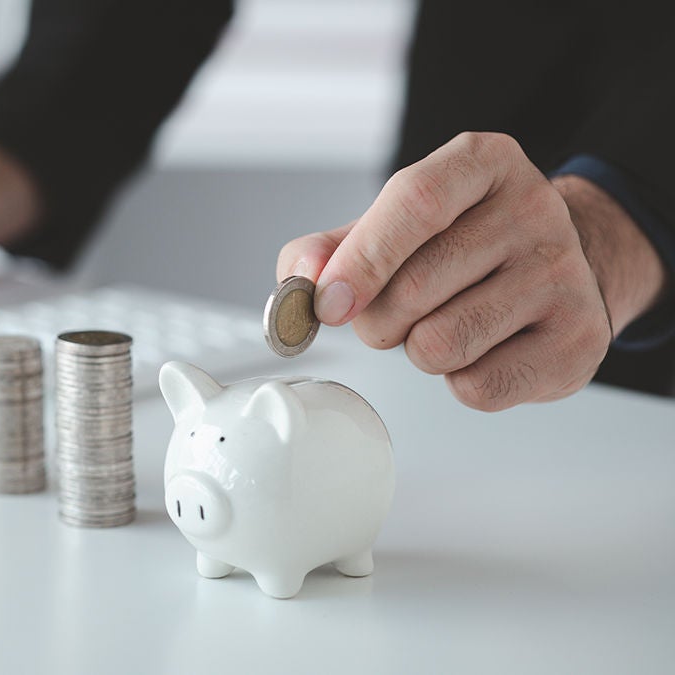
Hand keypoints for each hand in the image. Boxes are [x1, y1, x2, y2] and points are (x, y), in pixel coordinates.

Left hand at [277, 132, 666, 410]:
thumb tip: (301, 283)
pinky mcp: (579, 339)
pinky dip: (459, 382)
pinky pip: (478, 386)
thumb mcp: (391, 225)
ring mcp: (564, 273)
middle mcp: (534, 207)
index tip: (328, 303)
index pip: (415, 201)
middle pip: (415, 287)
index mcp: (482, 163)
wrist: (559, 269)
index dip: (362, 259)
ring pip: (441, 344)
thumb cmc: (459, 244)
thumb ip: (330, 249)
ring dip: (419, 351)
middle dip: (378, 320)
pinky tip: (483, 349)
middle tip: (396, 313)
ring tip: (445, 324)